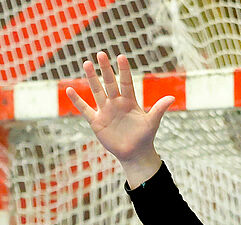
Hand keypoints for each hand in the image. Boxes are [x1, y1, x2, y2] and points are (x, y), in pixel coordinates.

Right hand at [64, 52, 174, 188]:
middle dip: (105, 70)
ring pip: (97, 91)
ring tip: (86, 64)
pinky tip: (69, 90)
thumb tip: (171, 98)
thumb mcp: (152, 123)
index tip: (121, 57)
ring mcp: (105, 111)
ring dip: (91, 79)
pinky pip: (85, 109)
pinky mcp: (97, 122)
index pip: (126, 82)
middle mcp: (116, 103)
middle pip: (109, 83)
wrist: (135, 154)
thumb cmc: (145, 138)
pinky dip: (77, 101)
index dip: (124, 70)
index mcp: (129, 101)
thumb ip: (159, 109)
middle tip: (100, 54)